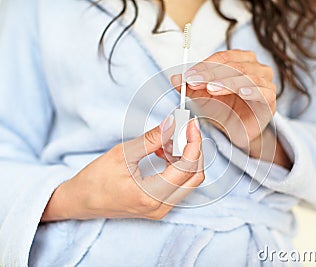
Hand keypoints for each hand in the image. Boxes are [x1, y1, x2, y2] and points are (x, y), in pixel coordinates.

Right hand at [41, 116, 203, 220]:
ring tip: (164, 143)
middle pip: (195, 176)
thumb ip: (152, 139)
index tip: (191, 124)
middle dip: (193, 149)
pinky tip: (161, 153)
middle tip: (183, 129)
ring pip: (189, 180)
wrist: (79, 201)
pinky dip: (177, 166)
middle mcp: (161, 207)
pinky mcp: (159, 206)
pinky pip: (178, 185)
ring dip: (184, 158)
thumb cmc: (94, 180)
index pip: (187, 167)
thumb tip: (173, 124)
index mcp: (151, 195)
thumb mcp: (122, 153)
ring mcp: (161, 209)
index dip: (193, 142)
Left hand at [171, 50, 275, 150]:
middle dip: (212, 73)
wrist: (236, 130)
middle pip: (235, 65)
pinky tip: (240, 92)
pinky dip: (251, 90)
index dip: (205, 65)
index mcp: (241, 60)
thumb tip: (174, 78)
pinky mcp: (270, 101)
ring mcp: (265, 83)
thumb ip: (189, 86)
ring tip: (212, 88)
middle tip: (195, 82)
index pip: (223, 57)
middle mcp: (256, 68)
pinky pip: (263, 92)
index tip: (188, 76)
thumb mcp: (202, 96)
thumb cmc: (222, 108)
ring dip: (228, 81)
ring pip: (248, 76)